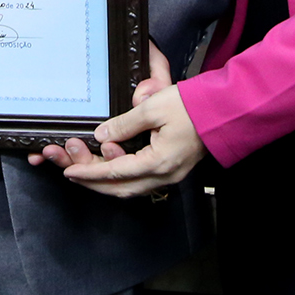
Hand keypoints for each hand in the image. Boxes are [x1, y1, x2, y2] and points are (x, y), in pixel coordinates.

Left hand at [49, 42, 208, 197]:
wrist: (225, 110)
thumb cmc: (192, 106)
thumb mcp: (153, 108)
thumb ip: (124, 123)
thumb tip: (102, 135)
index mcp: (158, 163)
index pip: (114, 173)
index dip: (88, 172)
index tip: (69, 170)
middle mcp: (163, 176)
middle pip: (119, 188)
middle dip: (92, 181)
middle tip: (70, 172)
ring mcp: (170, 175)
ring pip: (130, 186)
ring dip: (105, 180)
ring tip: (85, 170)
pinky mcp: (172, 168)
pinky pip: (141, 180)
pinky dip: (121, 176)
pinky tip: (110, 168)